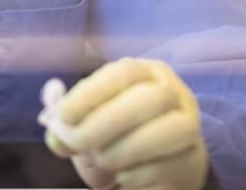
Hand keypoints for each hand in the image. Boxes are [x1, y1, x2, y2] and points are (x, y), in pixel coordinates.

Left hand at [45, 58, 208, 189]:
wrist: (150, 169)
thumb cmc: (111, 135)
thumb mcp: (84, 121)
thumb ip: (63, 115)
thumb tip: (52, 103)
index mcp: (141, 72)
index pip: (121, 73)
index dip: (90, 93)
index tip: (63, 116)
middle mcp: (172, 92)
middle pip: (150, 99)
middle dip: (104, 124)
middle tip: (76, 143)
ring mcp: (189, 125)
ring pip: (168, 131)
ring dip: (123, 150)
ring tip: (101, 160)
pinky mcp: (194, 159)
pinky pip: (169, 165)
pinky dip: (136, 174)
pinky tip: (122, 174)